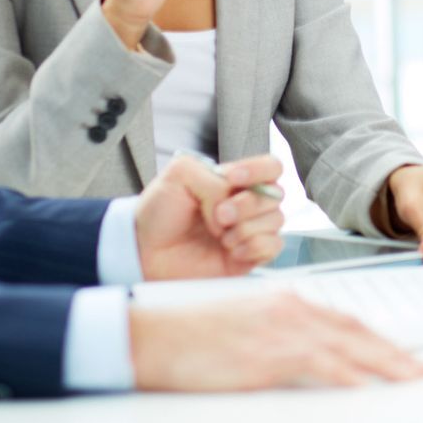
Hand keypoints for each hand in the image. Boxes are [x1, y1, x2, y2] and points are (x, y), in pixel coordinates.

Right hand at [130, 293, 422, 390]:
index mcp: (287, 303)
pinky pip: (315, 364)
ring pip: (346, 347)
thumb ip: (280, 335)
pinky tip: (362, 385)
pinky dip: (343, 374)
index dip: (378, 339)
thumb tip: (306, 356)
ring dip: (384, 364)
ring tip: (411, 379)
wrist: (154, 334)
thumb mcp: (247, 325)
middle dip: (394, 352)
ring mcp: (279, 331)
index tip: (402, 353)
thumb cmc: (192, 336)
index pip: (346, 321)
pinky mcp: (264, 355)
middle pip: (356, 332)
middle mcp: (290, 311)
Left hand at [137, 153, 284, 279]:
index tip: (232, 179)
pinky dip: (253, 247)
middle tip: (219, 215)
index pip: (270, 166)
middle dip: (246, 204)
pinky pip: (273, 246)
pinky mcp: (251, 256)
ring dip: (246, 228)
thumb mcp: (179, 175)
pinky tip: (231, 251)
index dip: (259, 170)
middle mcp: (247, 204)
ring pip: (276, 220)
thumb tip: (232, 200)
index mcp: (234, 181)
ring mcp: (250, 230)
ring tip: (220, 236)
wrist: (146, 252)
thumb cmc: (159, 214)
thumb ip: (213, 178)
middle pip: (276, 194)